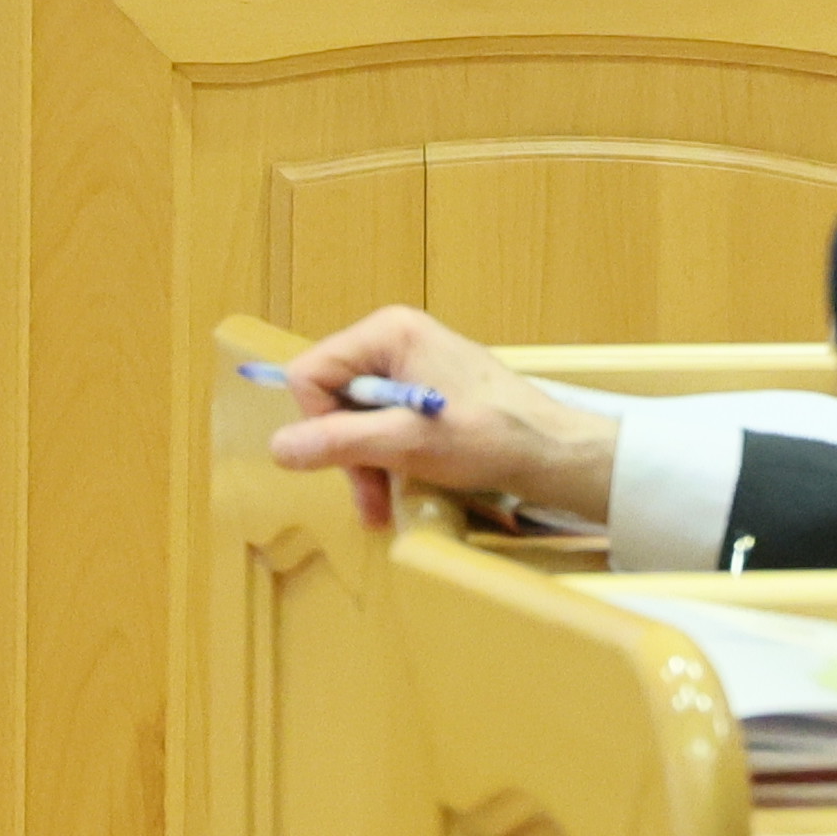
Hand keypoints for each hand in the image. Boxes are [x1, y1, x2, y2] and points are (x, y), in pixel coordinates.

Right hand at [264, 304, 618, 532]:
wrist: (558, 454)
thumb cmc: (493, 437)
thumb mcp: (409, 443)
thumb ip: (341, 442)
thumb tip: (277, 449)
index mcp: (388, 332)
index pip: (312, 374)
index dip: (320, 425)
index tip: (348, 466)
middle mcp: (396, 339)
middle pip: (334, 398)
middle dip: (347, 452)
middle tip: (371, 500)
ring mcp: (414, 365)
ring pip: (358, 417)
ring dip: (366, 463)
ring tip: (386, 503)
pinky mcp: (429, 392)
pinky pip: (385, 424)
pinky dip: (388, 458)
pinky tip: (404, 485)